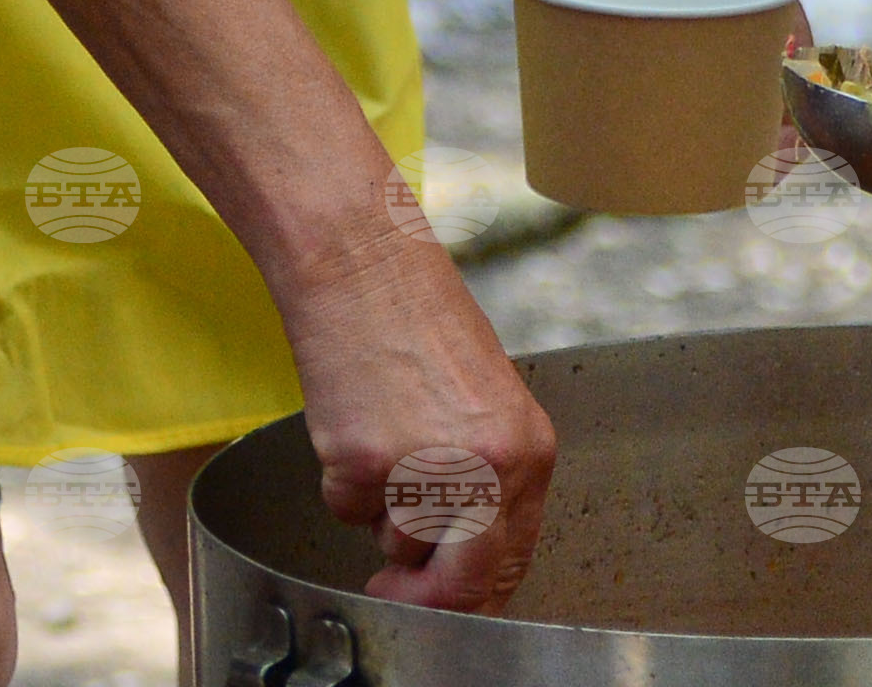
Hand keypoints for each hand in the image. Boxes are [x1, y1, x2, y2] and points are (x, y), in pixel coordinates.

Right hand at [283, 234, 556, 613]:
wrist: (368, 268)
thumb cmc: (422, 327)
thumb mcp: (482, 408)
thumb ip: (488, 484)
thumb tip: (467, 570)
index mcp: (528, 450)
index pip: (513, 560)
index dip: (474, 595)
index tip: (445, 601)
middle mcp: (490, 465)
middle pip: (465, 585)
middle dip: (426, 598)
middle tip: (393, 586)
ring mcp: (427, 469)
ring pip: (396, 546)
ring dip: (380, 516)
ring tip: (386, 436)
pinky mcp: (365, 465)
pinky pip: (346, 514)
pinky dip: (343, 485)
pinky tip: (356, 424)